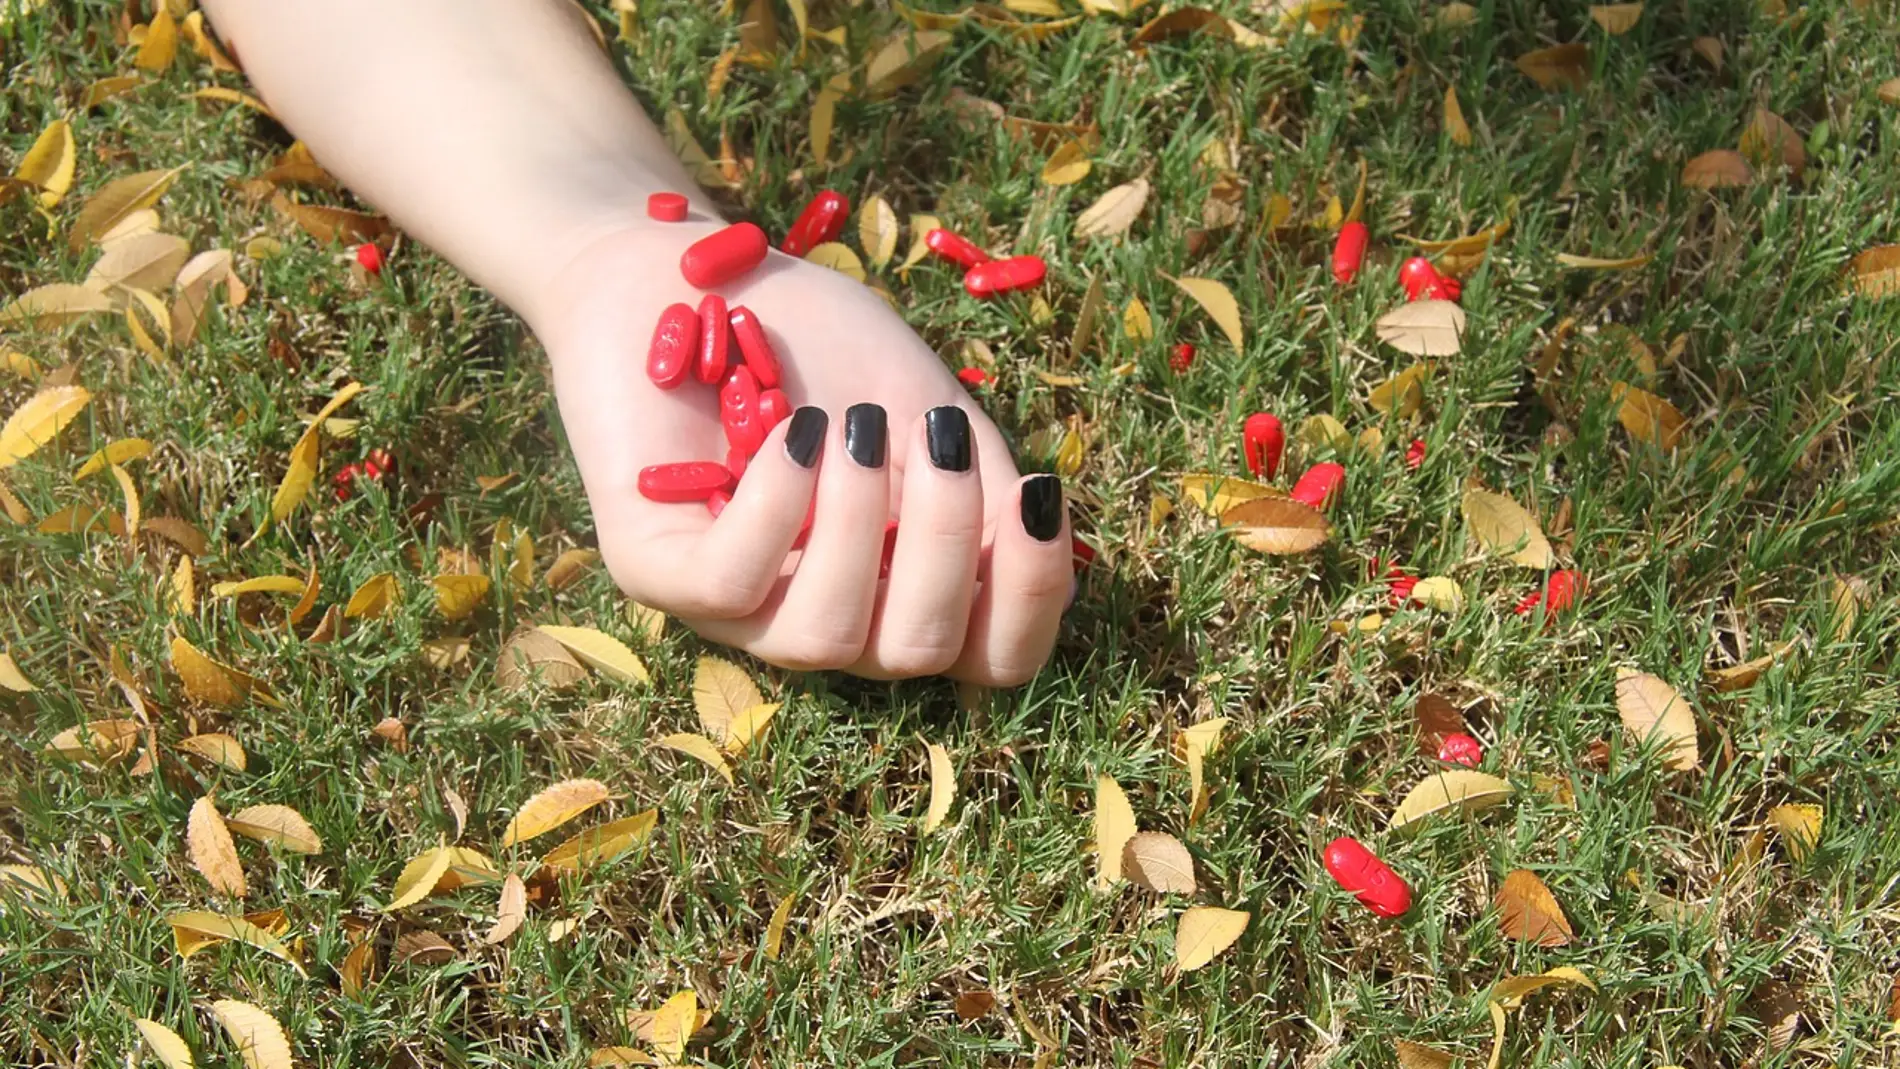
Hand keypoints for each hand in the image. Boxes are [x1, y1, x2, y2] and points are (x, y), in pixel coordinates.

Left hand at [529, 219, 1071, 683]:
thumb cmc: (810, 342)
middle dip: (947, 544)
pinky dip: (776, 507)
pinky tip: (794, 434)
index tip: (1038, 492)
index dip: (1034, 597)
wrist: (677, 272)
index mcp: (898, 587)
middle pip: (920, 653)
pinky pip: (728, 584)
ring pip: (824, 638)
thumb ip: (975, 479)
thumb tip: (1039, 538)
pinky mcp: (653, 569)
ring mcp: (735, 608)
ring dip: (858, 525)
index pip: (992, 656)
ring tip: (853, 428)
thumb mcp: (918, 401)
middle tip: (937, 437)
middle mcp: (824, 615)